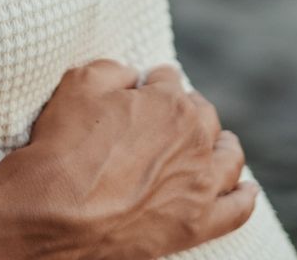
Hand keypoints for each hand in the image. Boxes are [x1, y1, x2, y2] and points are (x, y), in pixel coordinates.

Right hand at [0, 61, 257, 258]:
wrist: (52, 215)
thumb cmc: (62, 148)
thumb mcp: (78, 84)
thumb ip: (112, 69)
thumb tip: (129, 76)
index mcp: (171, 104)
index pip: (168, 81)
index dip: (152, 84)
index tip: (143, 90)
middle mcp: (195, 141)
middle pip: (202, 116)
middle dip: (186, 112)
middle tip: (166, 120)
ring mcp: (200, 186)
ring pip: (228, 158)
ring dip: (223, 146)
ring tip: (217, 145)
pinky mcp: (196, 225)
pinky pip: (237, 209)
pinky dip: (243, 196)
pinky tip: (244, 188)